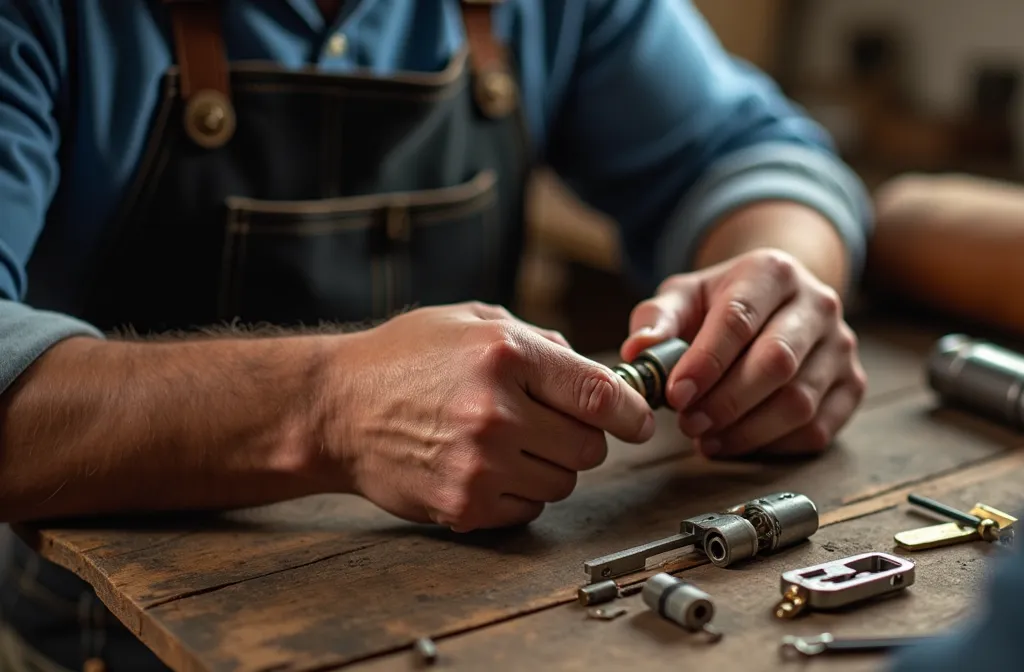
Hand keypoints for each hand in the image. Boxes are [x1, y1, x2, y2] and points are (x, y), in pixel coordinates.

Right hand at [320, 303, 654, 530]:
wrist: (333, 409)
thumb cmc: (402, 359)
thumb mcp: (471, 322)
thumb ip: (539, 341)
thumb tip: (599, 374)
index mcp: (504, 356)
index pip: (599, 396)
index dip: (631, 412)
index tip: (639, 420)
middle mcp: (496, 411)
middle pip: (589, 446)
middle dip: (581, 437)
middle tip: (551, 425)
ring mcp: (480, 464)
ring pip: (563, 482)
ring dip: (550, 467)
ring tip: (510, 444)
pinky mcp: (465, 504)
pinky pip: (528, 508)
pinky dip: (520, 493)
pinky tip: (489, 467)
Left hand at [622, 249, 865, 457]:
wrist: (776, 301)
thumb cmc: (721, 304)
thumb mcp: (685, 297)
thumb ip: (658, 319)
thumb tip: (639, 351)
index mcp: (773, 271)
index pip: (740, 319)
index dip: (705, 362)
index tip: (675, 394)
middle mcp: (818, 304)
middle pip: (777, 363)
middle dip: (726, 402)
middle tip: (688, 424)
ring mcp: (841, 346)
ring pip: (799, 402)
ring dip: (746, 430)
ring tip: (705, 439)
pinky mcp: (852, 384)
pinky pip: (818, 429)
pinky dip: (773, 446)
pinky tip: (737, 442)